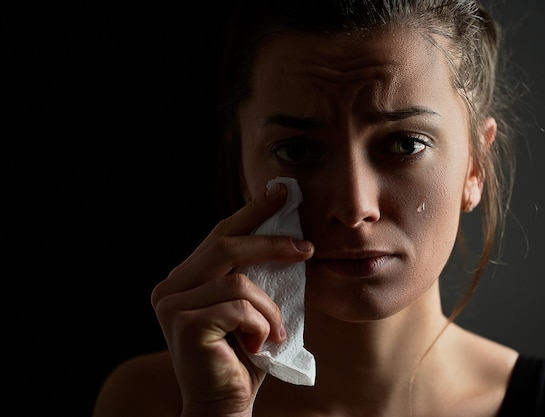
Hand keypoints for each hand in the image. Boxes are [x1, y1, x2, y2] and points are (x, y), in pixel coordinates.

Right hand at [151, 183, 313, 416]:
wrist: (227, 406)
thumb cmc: (245, 357)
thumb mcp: (254, 307)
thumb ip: (257, 275)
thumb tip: (290, 235)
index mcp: (185, 279)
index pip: (220, 235)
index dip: (252, 212)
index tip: (281, 191)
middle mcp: (170, 286)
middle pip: (226, 246)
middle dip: (272, 243)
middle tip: (307, 248)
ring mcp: (172, 304)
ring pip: (238, 280)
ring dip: (270, 307)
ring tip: (276, 332)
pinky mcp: (183, 323)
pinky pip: (239, 306)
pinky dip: (261, 325)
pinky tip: (259, 346)